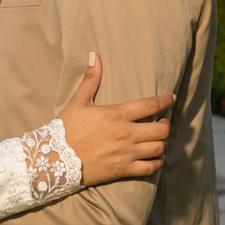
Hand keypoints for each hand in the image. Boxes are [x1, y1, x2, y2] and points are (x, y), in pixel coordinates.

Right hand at [58, 52, 173, 186]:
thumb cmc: (66, 129)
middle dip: (166, 124)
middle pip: (161, 129)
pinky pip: (150, 168)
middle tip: (162, 121)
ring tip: (158, 139)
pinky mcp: (122, 170)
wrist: (53, 159)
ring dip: (162, 143)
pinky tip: (155, 158)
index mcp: (116, 114)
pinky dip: (157, 163)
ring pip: (158, 148)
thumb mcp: (78, 101)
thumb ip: (91, 79)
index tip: (171, 98)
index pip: (151, 105)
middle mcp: (125, 133)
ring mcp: (125, 153)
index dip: (165, 100)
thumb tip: (94, 54)